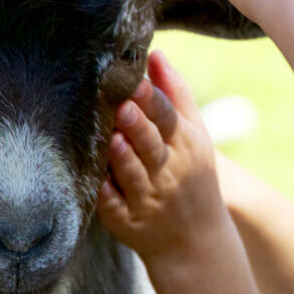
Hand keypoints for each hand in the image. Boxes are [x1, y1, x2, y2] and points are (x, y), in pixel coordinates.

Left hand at [97, 51, 251, 288]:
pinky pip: (116, 208)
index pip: (169, 118)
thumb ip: (176, 94)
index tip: (135, 79)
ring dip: (123, 159)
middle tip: (122, 106)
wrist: (197, 240)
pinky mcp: (128, 222)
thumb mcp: (195, 135)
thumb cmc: (192, 174)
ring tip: (112, 139)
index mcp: (184, 145)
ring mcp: (148, 199)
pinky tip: (97, 182)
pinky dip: (107, 196)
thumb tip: (156, 54)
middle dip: (138, 126)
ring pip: (134, 177)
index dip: (152, 100)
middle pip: (152, 145)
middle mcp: (168, 171)